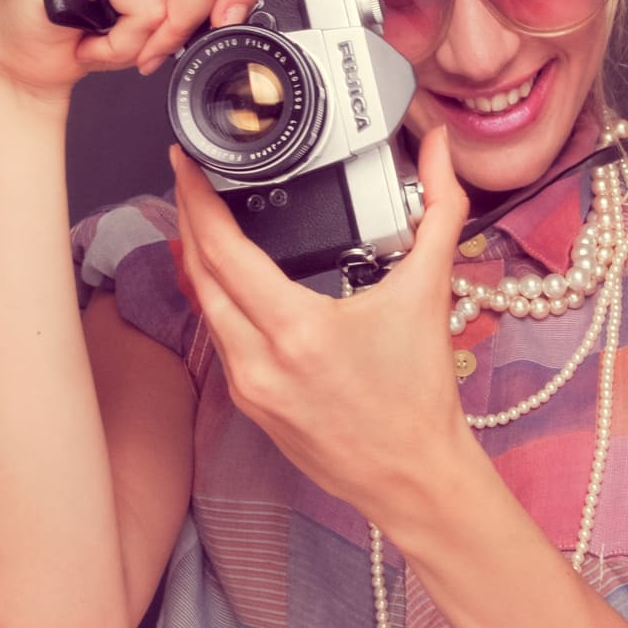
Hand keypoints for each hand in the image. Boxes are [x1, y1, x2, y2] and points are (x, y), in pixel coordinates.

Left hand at [170, 127, 479, 524]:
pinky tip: (228, 280)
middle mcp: (259, 362)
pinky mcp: (248, 405)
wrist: (414, 477)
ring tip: (204, 219)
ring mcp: (247, 388)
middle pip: (198, 273)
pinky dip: (218, 300)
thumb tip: (440, 150)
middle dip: (187, 218)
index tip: (187, 162)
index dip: (196, 198)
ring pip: (204, 307)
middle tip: (188, 177)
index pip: (223, 250)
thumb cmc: (420, 397)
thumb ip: (440, 210)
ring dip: (199, 259)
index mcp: (296, 330)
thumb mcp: (430, 292)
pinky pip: (219, 339)